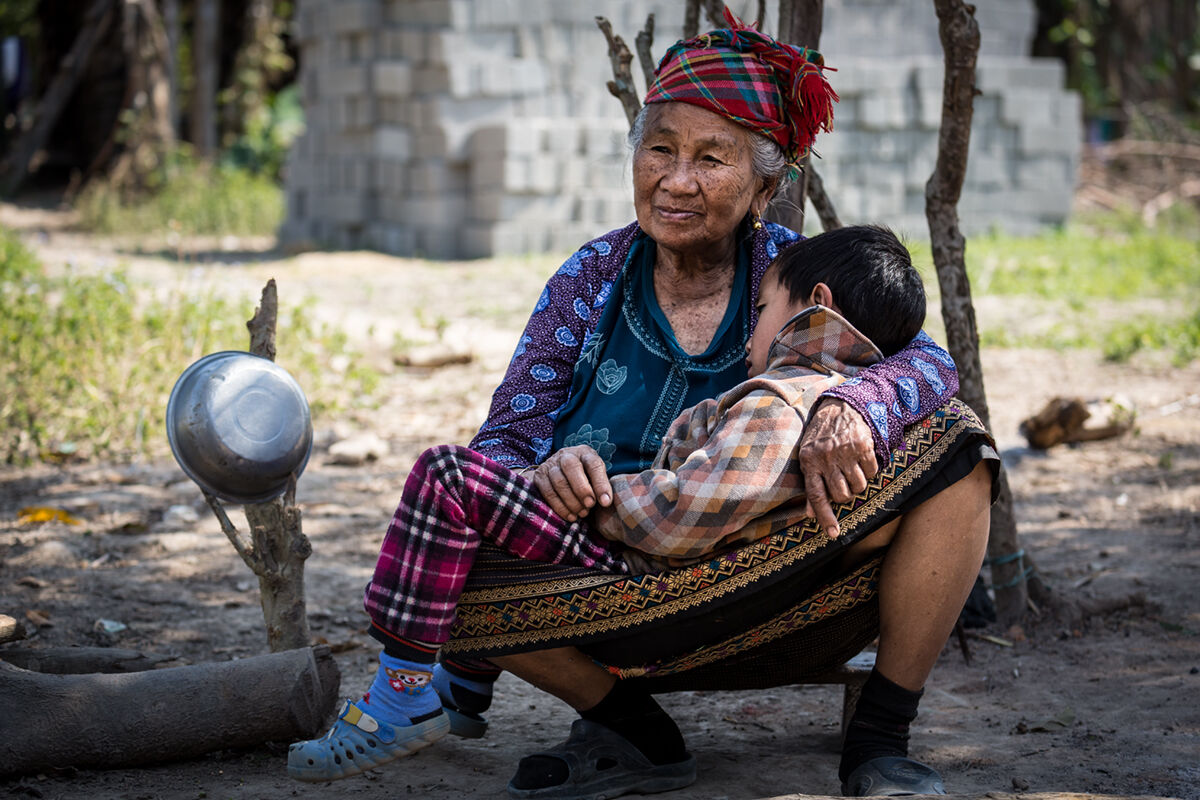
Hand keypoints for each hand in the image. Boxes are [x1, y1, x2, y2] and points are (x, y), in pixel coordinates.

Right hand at [530, 445, 612, 521]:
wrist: (559, 474)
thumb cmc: (584, 478)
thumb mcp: (594, 477)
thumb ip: (601, 486)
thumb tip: (606, 502)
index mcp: (584, 453)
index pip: (593, 464)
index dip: (601, 484)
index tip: (606, 502)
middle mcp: (566, 455)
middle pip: (571, 466)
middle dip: (582, 489)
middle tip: (590, 505)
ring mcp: (550, 464)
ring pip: (558, 481)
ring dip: (571, 501)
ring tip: (582, 513)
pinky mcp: (539, 477)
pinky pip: (548, 492)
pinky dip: (560, 507)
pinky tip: (570, 516)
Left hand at [799, 399, 877, 538]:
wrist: (839, 406)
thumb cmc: (821, 436)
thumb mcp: (808, 456)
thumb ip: (810, 484)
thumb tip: (808, 513)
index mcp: (809, 462)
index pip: (817, 496)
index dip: (825, 517)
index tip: (833, 534)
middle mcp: (826, 458)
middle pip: (841, 495)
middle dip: (845, 495)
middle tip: (843, 481)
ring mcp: (845, 452)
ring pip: (858, 487)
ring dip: (858, 483)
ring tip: (851, 469)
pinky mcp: (863, 446)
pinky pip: (872, 472)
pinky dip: (870, 470)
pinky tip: (861, 458)